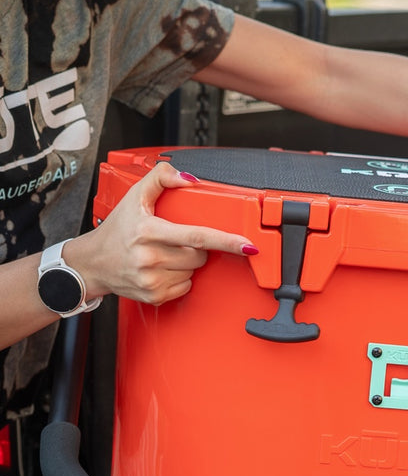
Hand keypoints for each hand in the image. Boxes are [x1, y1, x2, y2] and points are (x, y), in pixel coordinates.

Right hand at [67, 162, 256, 304]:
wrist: (92, 264)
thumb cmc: (116, 230)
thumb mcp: (134, 197)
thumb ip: (160, 178)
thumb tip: (189, 179)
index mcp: (148, 231)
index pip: (196, 236)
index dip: (225, 241)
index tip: (247, 245)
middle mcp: (149, 257)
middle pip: (200, 255)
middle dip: (197, 248)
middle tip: (175, 241)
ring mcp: (152, 280)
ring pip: (194, 271)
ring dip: (187, 263)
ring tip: (163, 255)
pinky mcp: (154, 296)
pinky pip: (186, 286)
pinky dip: (180, 278)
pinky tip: (161, 270)